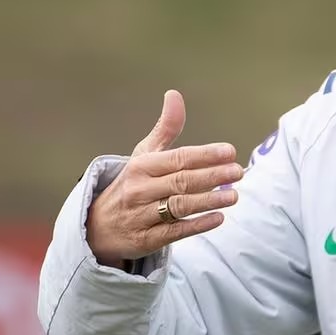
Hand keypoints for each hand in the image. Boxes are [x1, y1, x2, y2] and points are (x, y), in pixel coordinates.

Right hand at [86, 90, 243, 264]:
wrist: (97, 227)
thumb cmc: (130, 184)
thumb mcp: (144, 155)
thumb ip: (165, 128)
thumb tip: (174, 94)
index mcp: (142, 166)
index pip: (178, 158)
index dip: (205, 155)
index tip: (229, 151)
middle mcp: (140, 190)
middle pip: (181, 181)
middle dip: (212, 176)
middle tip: (238, 172)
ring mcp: (142, 216)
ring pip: (179, 206)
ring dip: (208, 200)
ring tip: (233, 195)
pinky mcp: (146, 240)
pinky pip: (175, 231)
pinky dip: (197, 225)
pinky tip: (218, 218)